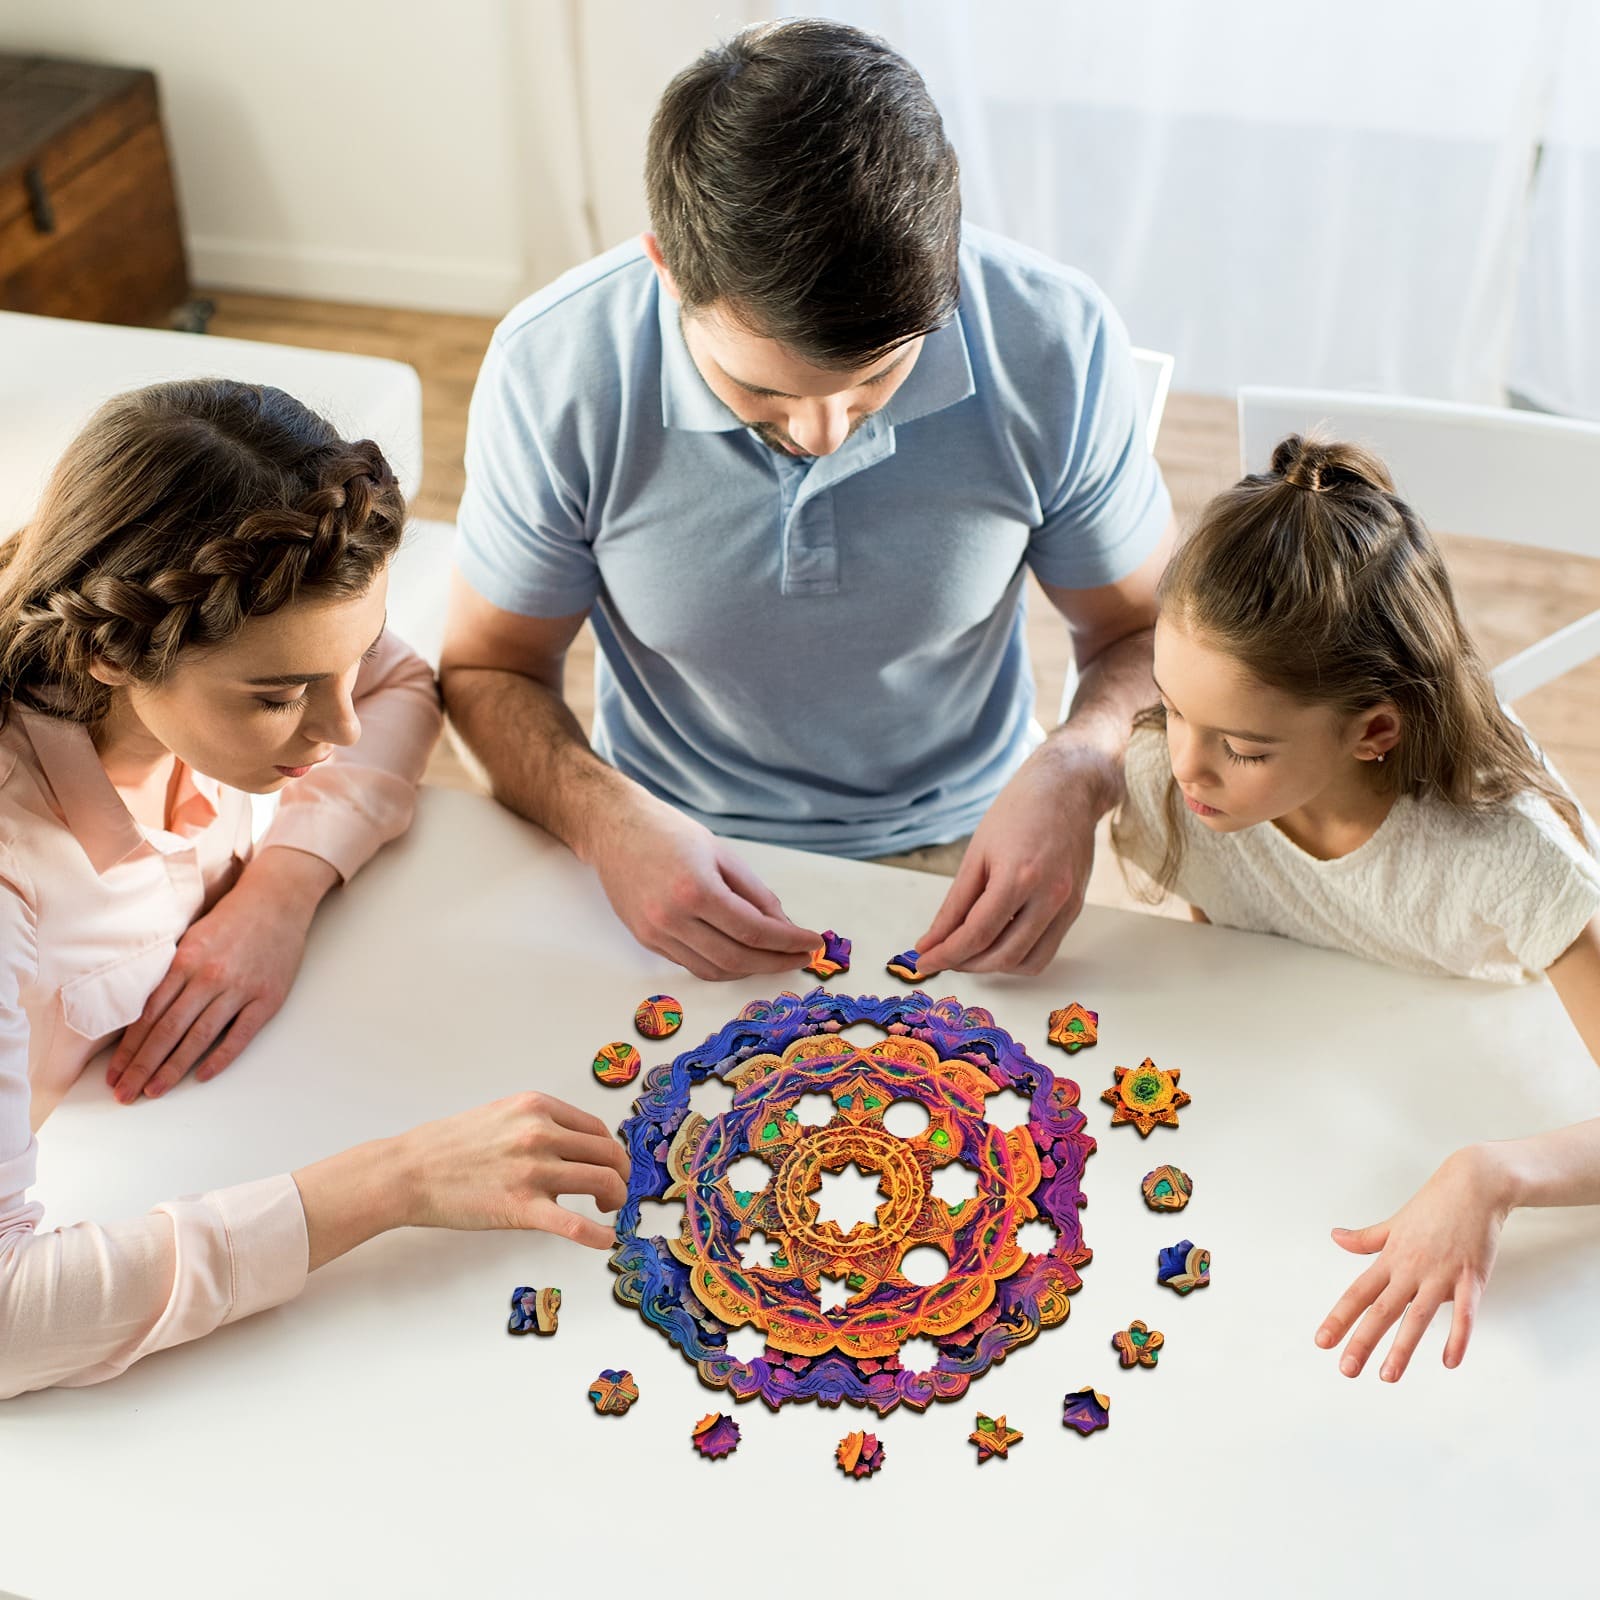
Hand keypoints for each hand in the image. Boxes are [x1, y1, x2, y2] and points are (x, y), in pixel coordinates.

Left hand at [107, 846, 336, 1102]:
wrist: (277, 900)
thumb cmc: (231, 919)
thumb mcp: (191, 937)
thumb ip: (171, 973)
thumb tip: (143, 1014)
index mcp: (185, 961)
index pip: (149, 1015)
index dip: (129, 1048)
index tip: (115, 1072)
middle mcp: (209, 977)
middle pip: (168, 1031)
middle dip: (142, 1066)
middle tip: (125, 1094)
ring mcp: (240, 989)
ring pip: (198, 1037)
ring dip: (173, 1068)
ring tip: (154, 1091)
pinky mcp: (267, 998)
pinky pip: (239, 1035)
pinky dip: (220, 1057)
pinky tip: (201, 1076)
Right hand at [392, 1091, 630, 1248]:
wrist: (409, 1171)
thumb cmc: (449, 1146)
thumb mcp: (501, 1115)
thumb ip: (538, 1124)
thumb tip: (573, 1145)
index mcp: (536, 1108)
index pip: (596, 1129)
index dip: (610, 1151)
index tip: (609, 1166)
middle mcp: (541, 1134)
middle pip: (608, 1154)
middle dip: (620, 1175)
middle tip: (616, 1191)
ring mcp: (533, 1170)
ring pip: (602, 1182)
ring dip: (615, 1199)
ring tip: (608, 1210)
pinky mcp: (522, 1208)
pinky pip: (575, 1224)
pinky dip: (598, 1235)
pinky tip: (606, 1241)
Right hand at [582, 789, 818, 979]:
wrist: (614, 829)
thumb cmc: (668, 833)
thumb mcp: (722, 854)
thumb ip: (755, 893)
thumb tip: (784, 925)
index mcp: (696, 889)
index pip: (754, 930)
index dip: (788, 942)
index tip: (811, 944)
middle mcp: (672, 918)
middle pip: (736, 958)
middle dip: (775, 962)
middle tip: (799, 958)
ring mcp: (656, 933)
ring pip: (714, 970)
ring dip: (749, 970)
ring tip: (774, 959)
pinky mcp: (646, 940)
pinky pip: (692, 964)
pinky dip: (721, 965)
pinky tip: (741, 955)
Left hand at [913, 740, 1111, 974]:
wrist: (1068, 789)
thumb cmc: (1019, 811)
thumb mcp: (977, 853)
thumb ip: (955, 904)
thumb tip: (933, 940)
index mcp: (1018, 876)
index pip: (977, 934)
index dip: (946, 954)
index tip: (923, 961)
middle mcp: (1049, 896)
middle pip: (1002, 955)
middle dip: (966, 963)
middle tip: (942, 957)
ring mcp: (1067, 905)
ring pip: (1028, 962)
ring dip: (993, 966)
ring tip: (968, 952)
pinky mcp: (1075, 909)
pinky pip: (1046, 951)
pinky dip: (1018, 956)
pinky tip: (997, 942)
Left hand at [1315, 1145, 1513, 1380]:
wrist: (1475, 1184)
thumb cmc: (1434, 1204)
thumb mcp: (1394, 1223)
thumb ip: (1366, 1238)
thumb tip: (1335, 1237)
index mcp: (1390, 1258)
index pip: (1358, 1293)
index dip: (1338, 1318)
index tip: (1322, 1342)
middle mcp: (1410, 1268)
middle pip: (1381, 1310)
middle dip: (1362, 1341)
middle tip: (1346, 1370)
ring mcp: (1441, 1273)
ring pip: (1417, 1316)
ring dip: (1402, 1348)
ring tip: (1387, 1376)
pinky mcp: (1472, 1277)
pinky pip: (1464, 1312)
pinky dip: (1458, 1336)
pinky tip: (1450, 1361)